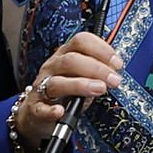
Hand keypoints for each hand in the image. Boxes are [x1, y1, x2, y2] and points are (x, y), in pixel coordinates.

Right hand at [14, 31, 124, 147]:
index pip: (81, 41)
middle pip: (71, 60)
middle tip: (114, 80)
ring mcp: (42, 86)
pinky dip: (51, 110)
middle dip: (96, 69)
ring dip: (81, 85)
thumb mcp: (81, 76)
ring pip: (58, 82)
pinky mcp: (35, 107)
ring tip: (99, 89)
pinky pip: (41, 108)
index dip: (101, 49)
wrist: (38, 111)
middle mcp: (53, 67)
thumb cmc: (65, 91)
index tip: (117, 63)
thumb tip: (116, 69)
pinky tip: (60, 111)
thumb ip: (97, 71)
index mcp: (65, 54)